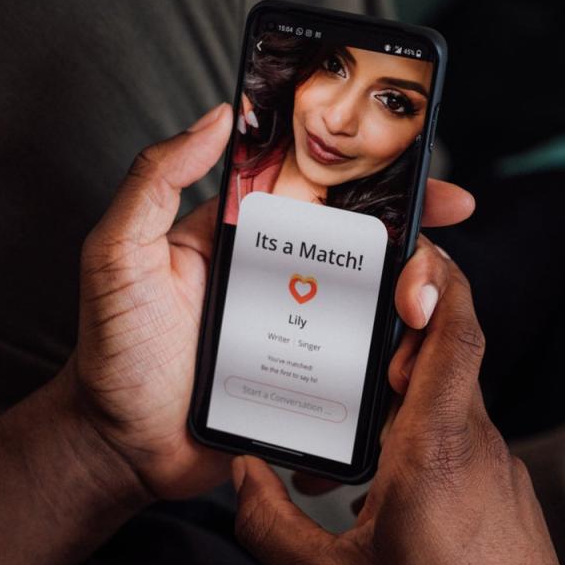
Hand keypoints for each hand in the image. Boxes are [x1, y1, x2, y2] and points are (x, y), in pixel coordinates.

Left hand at [70, 103, 476, 501]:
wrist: (123, 447)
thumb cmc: (114, 350)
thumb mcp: (118, 254)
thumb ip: (155, 182)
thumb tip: (216, 117)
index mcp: (241, 234)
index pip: (312, 185)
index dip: (362, 167)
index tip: (412, 157)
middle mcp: (276, 272)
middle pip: (356, 235)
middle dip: (410, 219)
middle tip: (451, 213)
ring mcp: (297, 322)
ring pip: (369, 290)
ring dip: (410, 281)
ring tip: (427, 290)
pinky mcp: (309, 372)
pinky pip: (361, 350)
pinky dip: (394, 343)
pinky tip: (416, 341)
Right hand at [232, 253, 564, 564]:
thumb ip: (270, 526)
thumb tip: (238, 477)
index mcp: (436, 451)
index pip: (455, 333)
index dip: (439, 279)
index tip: (415, 251)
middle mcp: (477, 447)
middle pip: (445, 358)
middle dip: (398, 341)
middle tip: (348, 347)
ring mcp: (499, 471)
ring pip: (451, 402)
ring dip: (405, 398)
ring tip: (351, 427)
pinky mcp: (506, 495)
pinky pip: (461, 440)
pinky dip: (422, 436)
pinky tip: (382, 482)